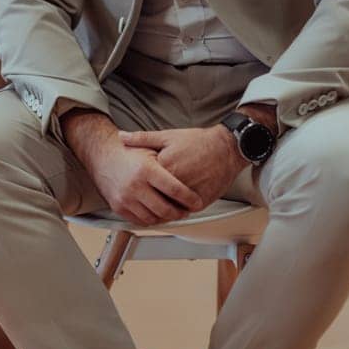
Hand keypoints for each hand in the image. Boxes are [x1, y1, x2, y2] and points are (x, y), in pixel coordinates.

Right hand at [83, 135, 203, 226]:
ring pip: (153, 218)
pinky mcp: (118, 207)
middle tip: (187, 210)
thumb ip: (169, 162)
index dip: (189, 198)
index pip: (174, 189)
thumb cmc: (130, 153)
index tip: (197, 202)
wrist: (103, 156)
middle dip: (180, 212)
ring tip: (174, 212)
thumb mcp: (150, 150)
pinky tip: (158, 213)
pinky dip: (152, 220)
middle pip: (165, 209)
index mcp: (146, 169)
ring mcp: (125, 198)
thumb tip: (191, 172)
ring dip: (166, 218)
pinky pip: (139, 221)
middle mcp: (135, 185)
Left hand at [117, 125, 246, 212]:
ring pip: (167, 208)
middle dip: (148, 198)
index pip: (143, 182)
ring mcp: (188, 194)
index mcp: (165, 166)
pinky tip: (174, 204)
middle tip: (144, 195)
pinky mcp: (200, 202)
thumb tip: (122, 137)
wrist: (226, 148)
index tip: (135, 182)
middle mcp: (176, 182)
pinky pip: (183, 212)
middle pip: (154, 198)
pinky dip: (177, 210)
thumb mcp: (168, 136)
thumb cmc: (198, 141)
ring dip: (162, 207)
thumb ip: (143, 138)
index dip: (138, 183)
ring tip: (158, 201)